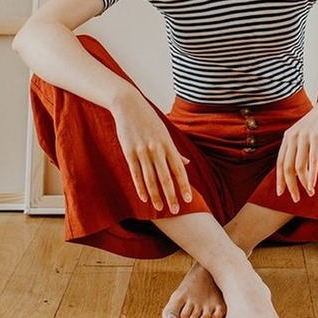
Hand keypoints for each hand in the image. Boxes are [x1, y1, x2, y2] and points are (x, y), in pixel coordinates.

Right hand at [112, 91, 191, 212]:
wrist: (129, 106)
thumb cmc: (149, 120)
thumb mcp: (165, 133)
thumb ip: (175, 151)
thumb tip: (187, 163)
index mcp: (168, 145)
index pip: (179, 169)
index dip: (184, 185)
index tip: (188, 199)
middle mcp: (157, 149)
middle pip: (166, 177)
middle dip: (172, 196)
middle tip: (176, 211)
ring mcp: (143, 151)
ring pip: (151, 179)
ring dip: (156, 196)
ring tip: (160, 209)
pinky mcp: (129, 152)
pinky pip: (136, 174)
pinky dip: (140, 188)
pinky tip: (144, 199)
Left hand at [276, 89, 317, 202]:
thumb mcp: (305, 133)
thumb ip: (299, 147)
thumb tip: (297, 168)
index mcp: (288, 137)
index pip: (280, 162)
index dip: (279, 179)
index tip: (280, 193)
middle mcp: (293, 136)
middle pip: (287, 167)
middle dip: (290, 185)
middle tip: (295, 199)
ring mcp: (304, 136)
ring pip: (299, 166)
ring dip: (303, 183)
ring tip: (308, 193)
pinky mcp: (317, 137)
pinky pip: (312, 160)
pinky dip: (311, 175)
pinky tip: (312, 185)